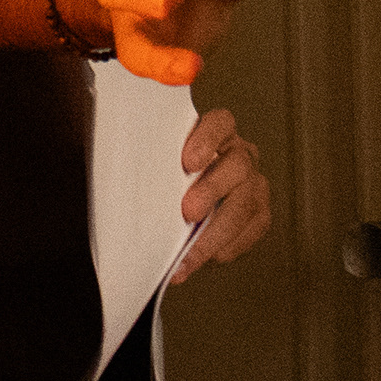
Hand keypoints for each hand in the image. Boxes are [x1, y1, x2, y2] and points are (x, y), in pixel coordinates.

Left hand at [167, 103, 268, 283]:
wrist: (186, 204)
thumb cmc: (169, 177)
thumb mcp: (161, 163)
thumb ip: (152, 162)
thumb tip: (120, 172)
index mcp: (217, 132)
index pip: (220, 123)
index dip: (208, 139)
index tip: (188, 163)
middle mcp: (240, 154)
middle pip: (237, 165)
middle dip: (212, 191)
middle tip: (188, 213)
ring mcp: (254, 182)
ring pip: (246, 203)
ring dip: (217, 232)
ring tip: (190, 255)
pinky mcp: (260, 210)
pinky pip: (254, 228)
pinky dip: (229, 246)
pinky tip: (206, 258)